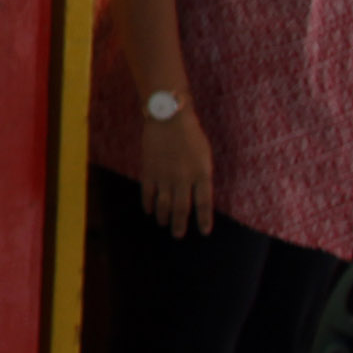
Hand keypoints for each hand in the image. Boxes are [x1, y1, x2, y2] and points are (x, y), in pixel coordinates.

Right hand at [138, 105, 213, 235]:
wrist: (168, 117)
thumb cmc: (191, 134)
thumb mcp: (205, 155)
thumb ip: (202, 176)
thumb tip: (198, 196)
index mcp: (201, 173)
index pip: (204, 203)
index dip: (205, 219)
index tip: (204, 232)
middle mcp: (183, 178)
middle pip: (182, 208)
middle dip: (180, 224)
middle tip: (178, 235)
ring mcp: (164, 175)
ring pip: (163, 203)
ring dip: (163, 217)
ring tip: (164, 224)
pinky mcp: (149, 170)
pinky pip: (147, 192)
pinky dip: (148, 203)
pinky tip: (149, 210)